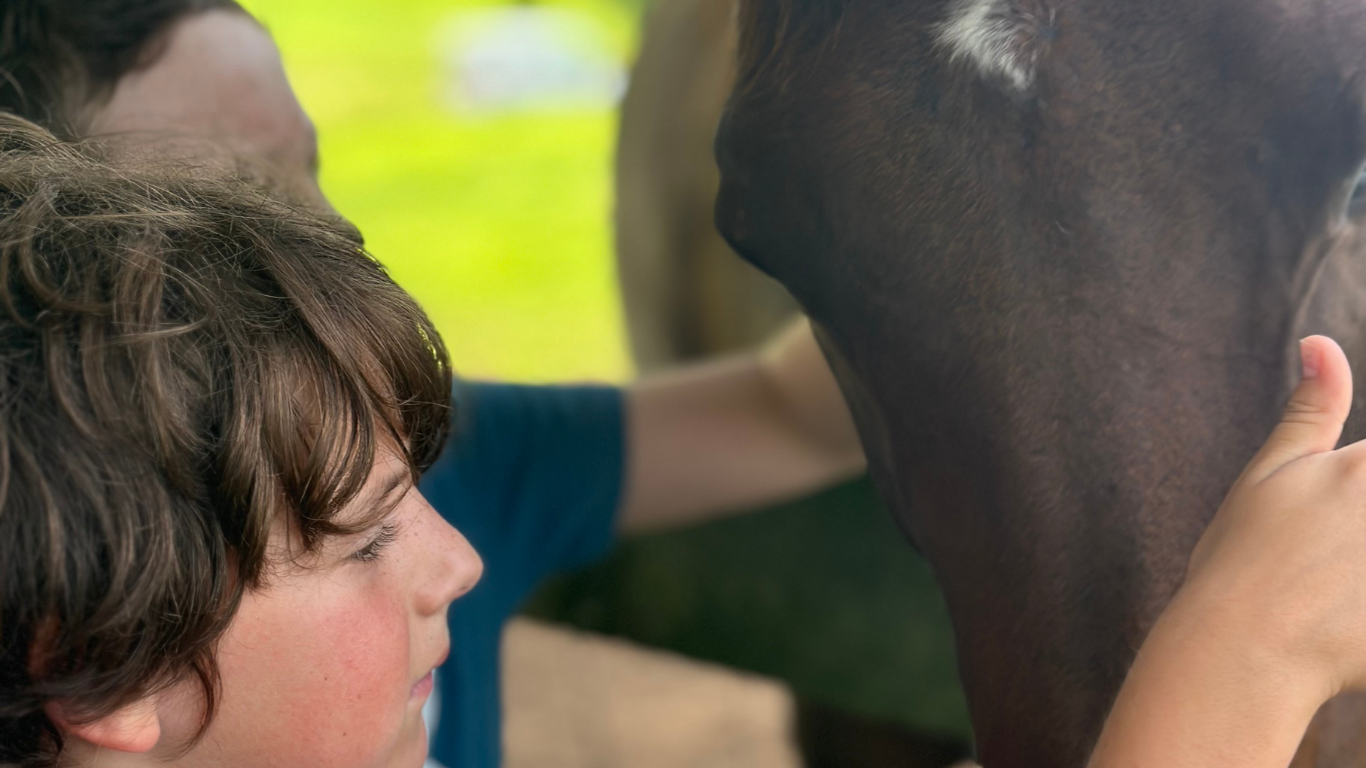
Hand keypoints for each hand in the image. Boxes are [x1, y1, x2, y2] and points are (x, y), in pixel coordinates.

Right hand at [1180, 335, 1365, 696]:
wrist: (1240, 650)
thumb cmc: (1244, 558)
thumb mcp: (1273, 473)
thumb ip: (1312, 408)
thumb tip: (1321, 342)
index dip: (1362, 476)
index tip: (1342, 510)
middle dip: (1364, 523)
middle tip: (1336, 545)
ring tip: (1341, 569)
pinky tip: (1350, 608)